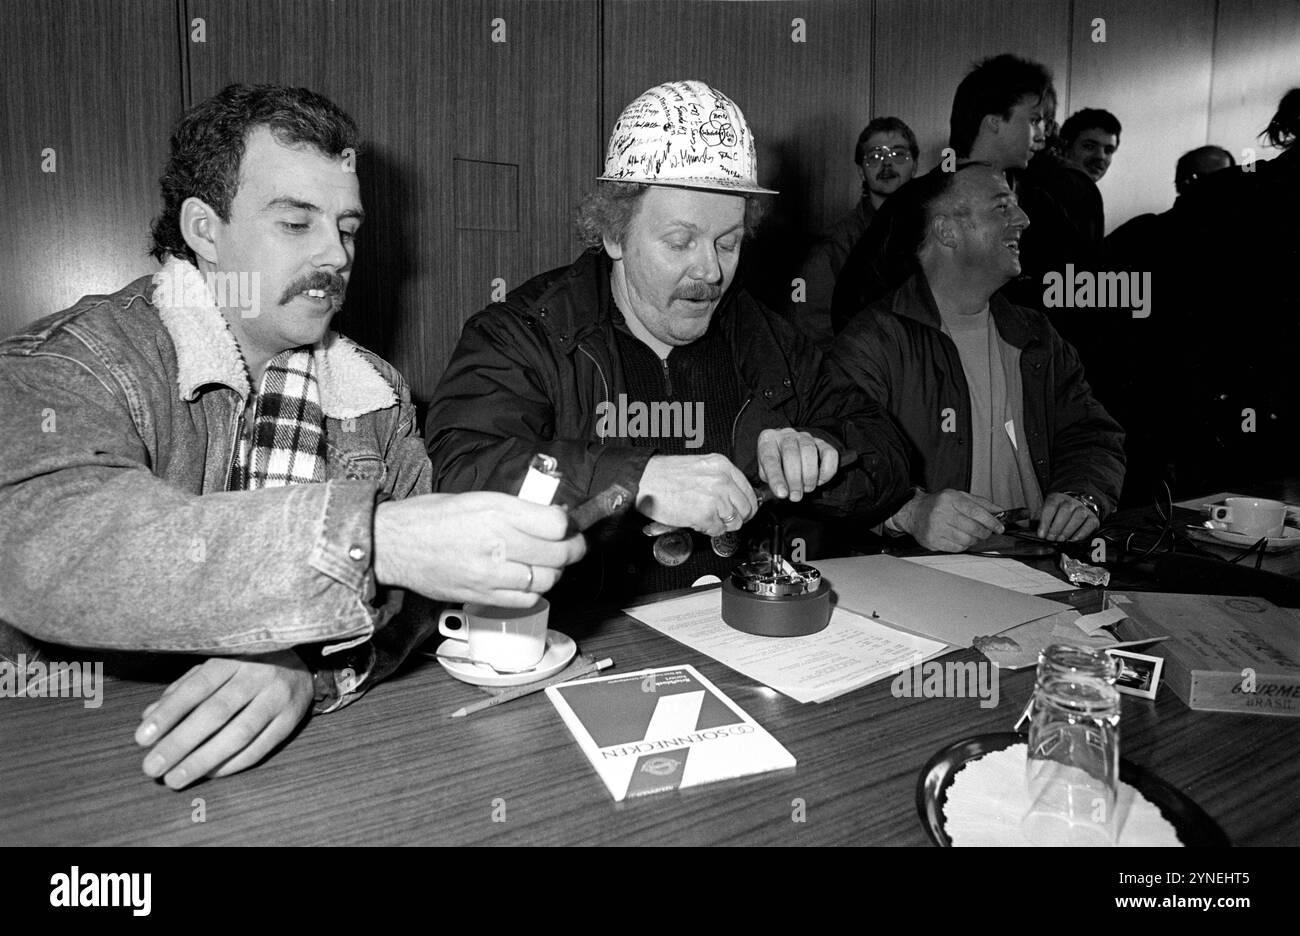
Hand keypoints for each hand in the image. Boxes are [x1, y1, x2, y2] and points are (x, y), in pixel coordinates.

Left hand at [134, 651, 312, 789]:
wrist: (302, 665)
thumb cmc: (246, 668)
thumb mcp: (215, 667)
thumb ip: (182, 689)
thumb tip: (148, 716)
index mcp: (234, 658)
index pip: (197, 687)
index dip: (170, 713)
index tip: (142, 738)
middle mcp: (257, 676)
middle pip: (216, 712)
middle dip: (181, 742)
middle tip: (152, 767)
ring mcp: (277, 698)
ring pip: (239, 734)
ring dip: (204, 759)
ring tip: (175, 778)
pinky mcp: (290, 720)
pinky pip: (260, 748)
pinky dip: (231, 764)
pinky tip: (208, 774)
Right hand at [373, 492, 584, 607]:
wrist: (393, 544)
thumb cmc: (429, 517)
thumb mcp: (477, 498)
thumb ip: (515, 508)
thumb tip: (549, 516)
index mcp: (497, 511)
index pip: (557, 524)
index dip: (568, 525)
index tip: (567, 524)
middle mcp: (497, 542)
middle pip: (559, 553)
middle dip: (573, 549)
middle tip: (573, 545)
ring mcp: (491, 573)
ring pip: (547, 580)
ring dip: (554, 572)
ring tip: (548, 563)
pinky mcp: (483, 596)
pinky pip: (526, 599)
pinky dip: (534, 591)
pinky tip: (527, 581)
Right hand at [636, 453, 757, 535]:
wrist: (644, 482)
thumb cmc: (665, 475)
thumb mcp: (700, 467)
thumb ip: (720, 479)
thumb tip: (735, 497)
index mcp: (722, 465)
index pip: (749, 490)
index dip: (746, 504)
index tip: (741, 510)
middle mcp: (722, 480)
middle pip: (746, 508)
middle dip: (736, 517)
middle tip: (723, 519)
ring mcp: (716, 498)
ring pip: (734, 522)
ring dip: (721, 524)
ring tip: (705, 518)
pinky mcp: (706, 515)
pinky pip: (718, 531)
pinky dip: (708, 530)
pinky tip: (696, 521)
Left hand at [756, 428, 838, 501]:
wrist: (788, 451)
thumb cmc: (776, 464)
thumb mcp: (766, 472)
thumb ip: (771, 481)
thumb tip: (782, 492)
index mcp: (767, 440)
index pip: (770, 459)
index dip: (776, 478)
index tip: (782, 493)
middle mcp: (786, 435)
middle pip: (791, 453)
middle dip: (795, 479)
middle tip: (796, 496)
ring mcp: (805, 437)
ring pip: (809, 451)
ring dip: (810, 475)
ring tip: (807, 488)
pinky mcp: (822, 442)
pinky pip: (830, 453)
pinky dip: (827, 471)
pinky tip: (819, 480)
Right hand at [894, 489, 1003, 552]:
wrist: (914, 513)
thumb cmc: (938, 504)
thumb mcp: (959, 496)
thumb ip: (980, 503)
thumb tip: (999, 511)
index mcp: (950, 498)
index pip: (975, 511)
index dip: (991, 521)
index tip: (999, 527)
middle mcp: (941, 512)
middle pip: (972, 528)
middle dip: (984, 532)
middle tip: (986, 532)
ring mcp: (935, 528)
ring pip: (965, 540)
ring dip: (974, 540)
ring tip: (972, 535)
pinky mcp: (932, 541)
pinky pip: (956, 548)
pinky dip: (963, 546)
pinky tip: (961, 539)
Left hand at [1037, 492, 1100, 541]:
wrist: (1075, 510)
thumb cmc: (1056, 515)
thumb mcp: (1045, 513)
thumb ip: (1039, 521)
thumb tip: (1035, 532)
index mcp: (1057, 498)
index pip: (1050, 506)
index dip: (1045, 521)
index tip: (1041, 534)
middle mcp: (1071, 502)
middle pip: (1065, 511)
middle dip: (1057, 527)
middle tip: (1051, 538)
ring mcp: (1083, 509)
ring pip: (1078, 516)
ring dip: (1068, 530)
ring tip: (1061, 539)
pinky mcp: (1092, 518)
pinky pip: (1089, 524)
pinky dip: (1081, 533)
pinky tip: (1073, 540)